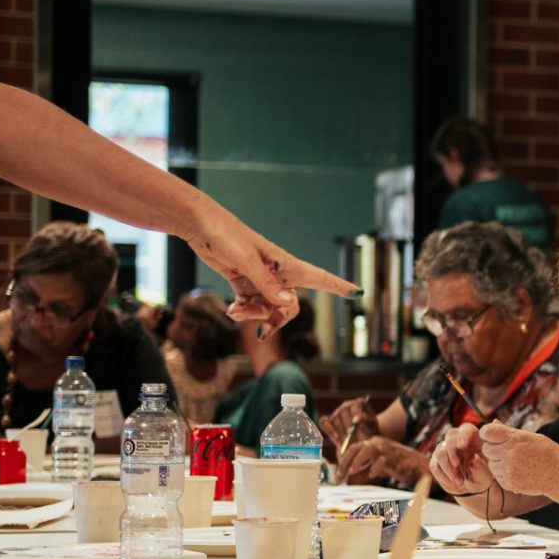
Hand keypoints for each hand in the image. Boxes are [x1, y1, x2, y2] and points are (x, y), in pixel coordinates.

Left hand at [187, 208, 355, 330]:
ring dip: (253, 315)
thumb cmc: (227, 236)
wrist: (201, 225)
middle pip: (289, 305)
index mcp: (286, 265)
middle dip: (276, 319)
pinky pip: (250, 303)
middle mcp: (277, 273)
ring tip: (235, 312)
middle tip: (262, 333)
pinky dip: (242, 310)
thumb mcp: (247, 262)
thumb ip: (267, 284)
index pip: (320, 278)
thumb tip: (288, 303)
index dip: (339, 286)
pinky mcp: (244, 281)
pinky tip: (231, 309)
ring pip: (267, 306)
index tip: (358, 292)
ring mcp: (260, 278)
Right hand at [319, 398, 375, 457]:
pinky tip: (337, 438)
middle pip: (343, 411)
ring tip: (346, 440)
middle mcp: (346, 406)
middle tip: (350, 433)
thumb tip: (362, 417)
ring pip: (335, 418)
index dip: (355, 413)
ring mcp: (336, 413)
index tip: (357, 422)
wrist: (364, 437)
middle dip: (346, 423)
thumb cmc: (371, 429)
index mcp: (359, 404)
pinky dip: (329, 430)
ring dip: (340, 430)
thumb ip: (369, 421)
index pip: (356, 405)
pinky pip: (325, 423)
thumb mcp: (374, 425)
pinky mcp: (329, 421)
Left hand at [337, 437, 428, 486]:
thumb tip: (344, 479)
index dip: (343, 461)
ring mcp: (387, 449)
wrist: (418, 465)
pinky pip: (383, 461)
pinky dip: (375, 468)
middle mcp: (379, 443)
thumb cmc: (397, 466)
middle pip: (357, 447)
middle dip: (346, 460)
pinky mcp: (396, 458)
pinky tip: (371, 475)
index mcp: (373, 444)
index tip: (337, 474)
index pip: (352, 448)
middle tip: (340, 473)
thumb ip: (361, 471)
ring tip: (351, 471)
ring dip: (358, 460)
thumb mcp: (375, 467)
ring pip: (368, 449)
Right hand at [430, 424, 494, 497]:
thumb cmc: (482, 475)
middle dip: (452, 454)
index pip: (465, 429)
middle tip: (458, 467)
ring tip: (460, 482)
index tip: (463, 445)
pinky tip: (454, 484)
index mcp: (473, 438)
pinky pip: (435, 466)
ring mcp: (445, 449)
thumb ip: (480, 467)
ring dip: (449, 470)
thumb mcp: (485, 473)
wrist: (473, 486)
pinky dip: (444, 477)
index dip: (463, 435)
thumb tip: (474, 460)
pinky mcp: (436, 461)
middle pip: (449, 439)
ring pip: (440, 453)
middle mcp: (457, 441)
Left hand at [476, 423, 558, 498]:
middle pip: (486, 449)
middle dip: (493, 449)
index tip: (492, 436)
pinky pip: (497, 477)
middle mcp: (510, 454)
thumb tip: (493, 423)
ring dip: (498, 463)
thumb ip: (510, 431)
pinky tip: (517, 472)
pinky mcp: (509, 483)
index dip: (487, 433)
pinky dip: (504, 475)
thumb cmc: (548, 454)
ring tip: (514, 462)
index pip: (487, 432)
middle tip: (506, 451)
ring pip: (490, 465)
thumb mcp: (532, 437)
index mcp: (515, 438)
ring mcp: (509, 470)